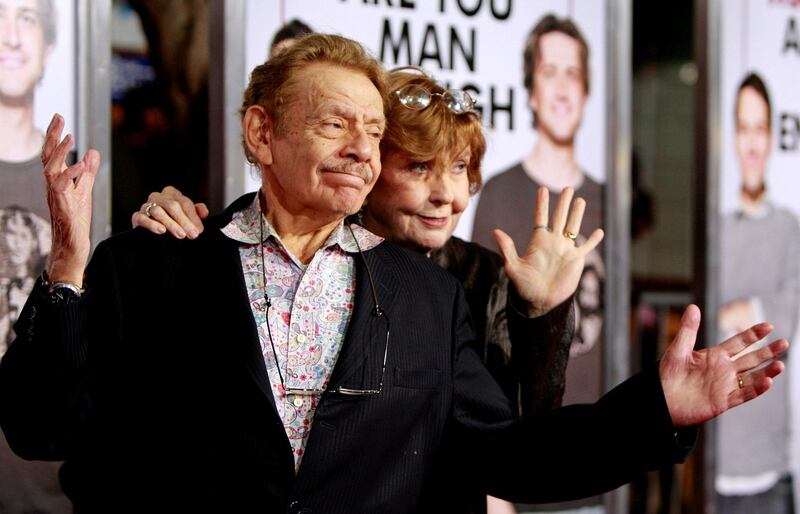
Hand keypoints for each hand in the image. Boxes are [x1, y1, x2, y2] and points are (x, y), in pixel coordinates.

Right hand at [43, 114, 99, 286]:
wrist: (71, 246)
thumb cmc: (75, 220)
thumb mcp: (84, 191)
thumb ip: (87, 172)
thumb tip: (92, 151)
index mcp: (58, 180)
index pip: (53, 154)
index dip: (54, 135)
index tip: (58, 116)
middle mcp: (53, 185)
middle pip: (48, 156)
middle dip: (52, 136)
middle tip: (58, 116)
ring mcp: (56, 196)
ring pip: (51, 169)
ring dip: (60, 152)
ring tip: (69, 136)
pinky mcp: (63, 206)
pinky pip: (64, 188)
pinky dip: (72, 174)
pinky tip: (81, 164)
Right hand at [131, 186, 207, 238]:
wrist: (155, 237)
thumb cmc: (174, 223)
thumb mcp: (187, 217)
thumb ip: (197, 213)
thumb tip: (204, 212)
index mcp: (171, 194)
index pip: (184, 203)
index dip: (193, 217)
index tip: (199, 230)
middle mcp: (158, 197)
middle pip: (172, 206)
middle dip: (184, 221)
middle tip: (192, 235)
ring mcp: (146, 206)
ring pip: (158, 211)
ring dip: (171, 224)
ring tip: (180, 235)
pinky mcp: (137, 217)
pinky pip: (142, 218)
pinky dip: (152, 224)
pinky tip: (161, 230)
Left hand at [493, 186, 603, 316]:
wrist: (540, 302)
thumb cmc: (524, 286)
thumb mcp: (513, 267)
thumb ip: (507, 249)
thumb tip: (496, 231)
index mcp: (538, 241)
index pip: (540, 218)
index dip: (541, 204)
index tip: (542, 189)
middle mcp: (553, 242)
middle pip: (559, 218)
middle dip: (563, 203)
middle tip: (568, 187)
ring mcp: (566, 250)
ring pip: (573, 227)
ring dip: (577, 214)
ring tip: (580, 200)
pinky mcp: (576, 261)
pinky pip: (587, 248)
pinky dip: (594, 240)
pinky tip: (600, 231)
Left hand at [660, 305, 787, 427]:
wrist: (661, 400)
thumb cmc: (667, 375)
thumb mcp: (678, 349)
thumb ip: (688, 330)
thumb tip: (693, 307)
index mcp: (714, 356)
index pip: (739, 342)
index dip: (753, 334)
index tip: (769, 326)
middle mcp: (723, 370)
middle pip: (751, 359)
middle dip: (767, 351)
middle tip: (784, 343)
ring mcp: (725, 386)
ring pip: (752, 378)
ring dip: (767, 372)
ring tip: (780, 364)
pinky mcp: (723, 402)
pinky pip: (743, 395)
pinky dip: (756, 390)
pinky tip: (767, 382)